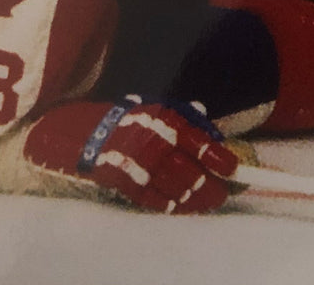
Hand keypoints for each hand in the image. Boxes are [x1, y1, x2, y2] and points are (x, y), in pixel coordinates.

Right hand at [25, 97, 239, 212]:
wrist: (80, 132)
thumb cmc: (125, 119)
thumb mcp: (156, 107)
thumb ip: (185, 117)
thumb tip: (213, 129)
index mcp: (165, 118)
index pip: (200, 142)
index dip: (220, 159)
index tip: (234, 171)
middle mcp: (153, 140)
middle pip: (190, 171)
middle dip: (210, 186)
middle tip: (222, 195)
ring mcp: (136, 162)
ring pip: (173, 188)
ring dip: (192, 198)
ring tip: (204, 203)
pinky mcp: (122, 180)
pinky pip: (150, 198)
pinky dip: (166, 203)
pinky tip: (176, 206)